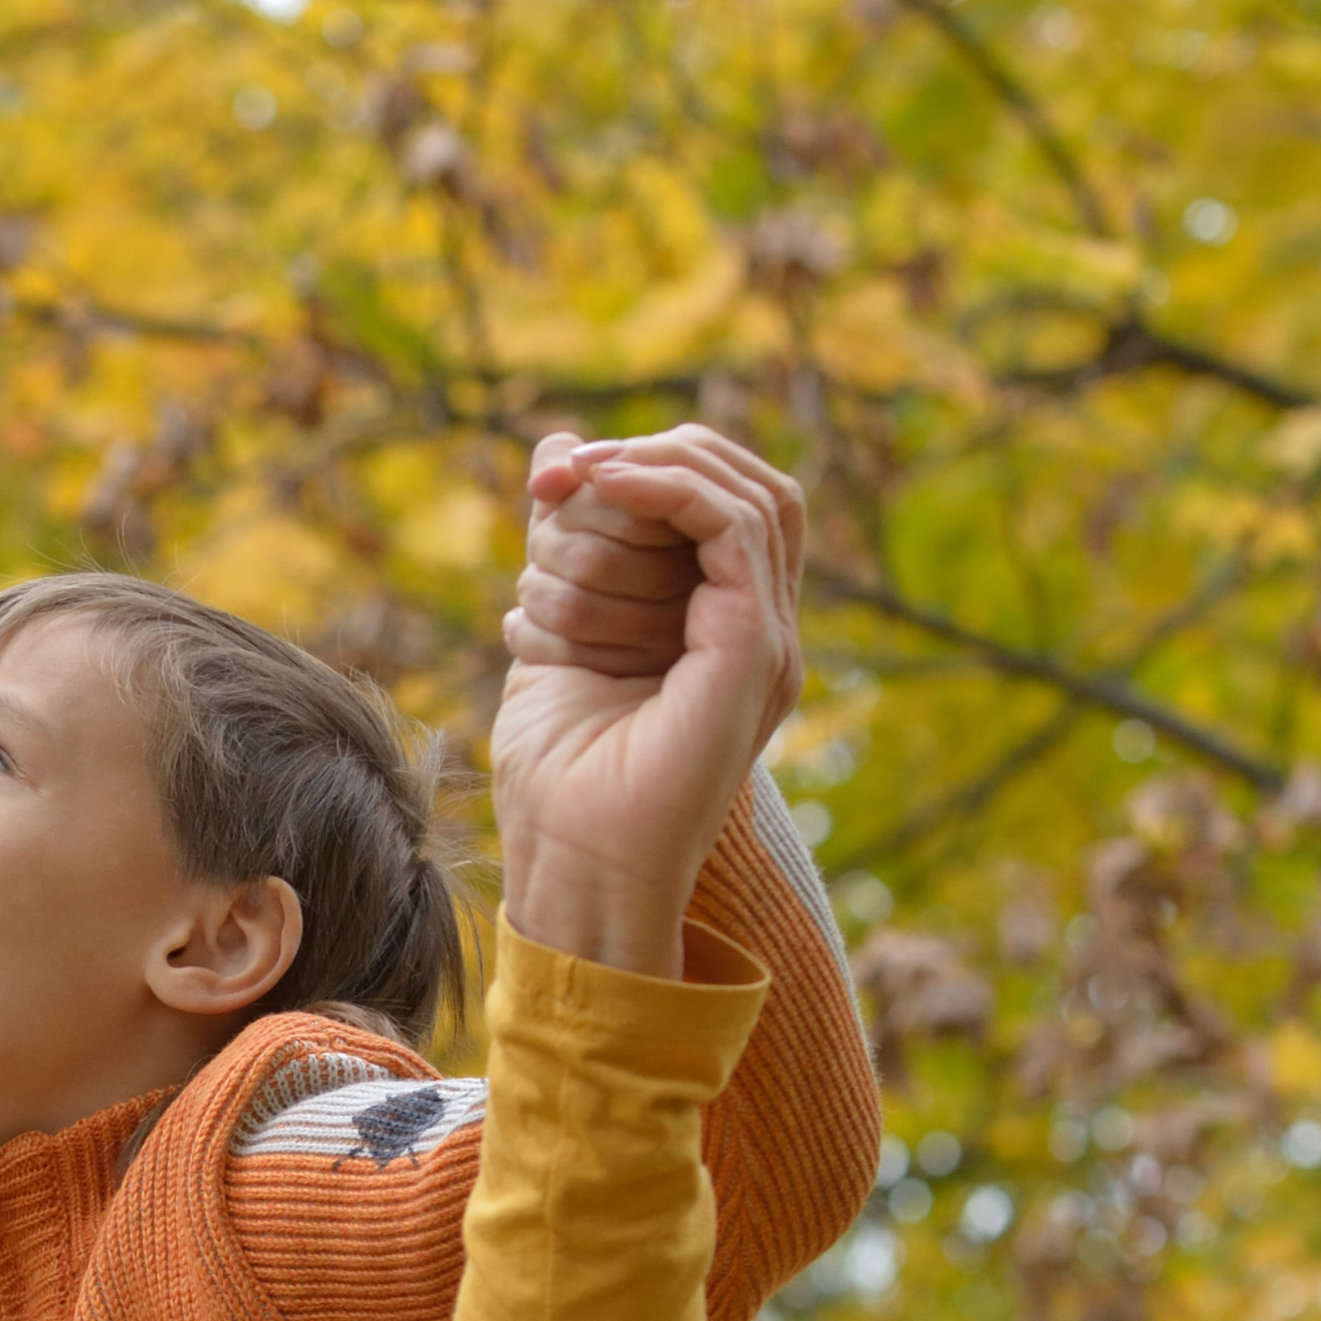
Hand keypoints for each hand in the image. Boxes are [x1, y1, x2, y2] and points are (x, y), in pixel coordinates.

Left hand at [493, 424, 810, 977]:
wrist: (575, 869)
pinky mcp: (753, 651)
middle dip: (654, 454)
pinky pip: (737, 527)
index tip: (552, 473)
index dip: (649, 464)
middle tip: (563, 469)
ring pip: (748, 494)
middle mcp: (760, 630)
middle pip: (748, 485)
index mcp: (723, 629)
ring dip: (653, 471)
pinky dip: (671, 489)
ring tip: (576, 478)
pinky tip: (604, 486)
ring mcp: (768, 640)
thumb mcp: (551, 631)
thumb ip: (564, 547)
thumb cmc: (558, 778)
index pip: (721, 504)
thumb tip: (555, 451)